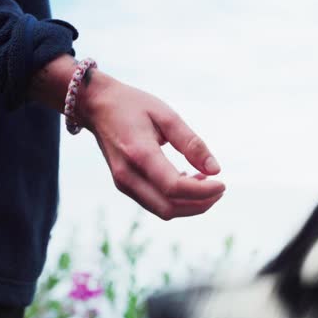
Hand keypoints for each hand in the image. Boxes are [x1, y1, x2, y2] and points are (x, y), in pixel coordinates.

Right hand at [76, 69, 224, 219]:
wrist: (95, 106)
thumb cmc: (133, 106)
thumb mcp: (167, 116)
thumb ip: (192, 143)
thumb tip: (215, 170)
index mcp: (138, 153)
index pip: (174, 187)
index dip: (202, 191)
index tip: (222, 183)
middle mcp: (127, 175)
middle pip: (169, 208)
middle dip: (200, 204)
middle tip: (219, 188)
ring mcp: (123, 183)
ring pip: (163, 210)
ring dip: (190, 204)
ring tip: (207, 183)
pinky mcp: (125, 186)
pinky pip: (156, 204)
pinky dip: (177, 200)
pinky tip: (190, 181)